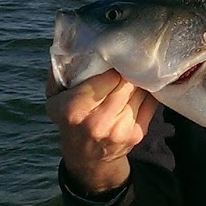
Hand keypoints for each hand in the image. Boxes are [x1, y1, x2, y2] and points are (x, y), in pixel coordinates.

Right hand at [45, 67, 158, 193]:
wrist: (87, 158)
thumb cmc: (69, 120)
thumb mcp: (54, 99)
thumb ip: (58, 73)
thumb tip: (70, 47)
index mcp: (76, 109)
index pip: (108, 77)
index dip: (112, 67)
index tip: (113, 60)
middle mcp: (98, 122)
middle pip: (126, 84)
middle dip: (127, 72)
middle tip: (126, 64)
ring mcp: (120, 130)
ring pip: (140, 92)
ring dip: (138, 82)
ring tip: (133, 76)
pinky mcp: (137, 134)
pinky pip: (150, 103)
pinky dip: (147, 93)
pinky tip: (141, 89)